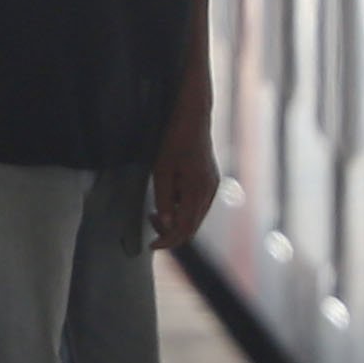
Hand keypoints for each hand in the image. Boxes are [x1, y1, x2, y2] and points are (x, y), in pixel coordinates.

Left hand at [150, 110, 219, 251]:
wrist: (193, 117)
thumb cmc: (174, 140)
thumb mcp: (162, 170)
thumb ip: (164, 199)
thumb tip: (166, 225)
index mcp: (198, 190)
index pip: (184, 228)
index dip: (167, 240)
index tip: (152, 245)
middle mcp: (209, 191)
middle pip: (192, 227)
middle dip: (171, 232)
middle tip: (151, 222)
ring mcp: (213, 186)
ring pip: (196, 217)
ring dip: (177, 221)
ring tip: (156, 211)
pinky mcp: (211, 181)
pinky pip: (198, 206)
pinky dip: (184, 211)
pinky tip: (170, 201)